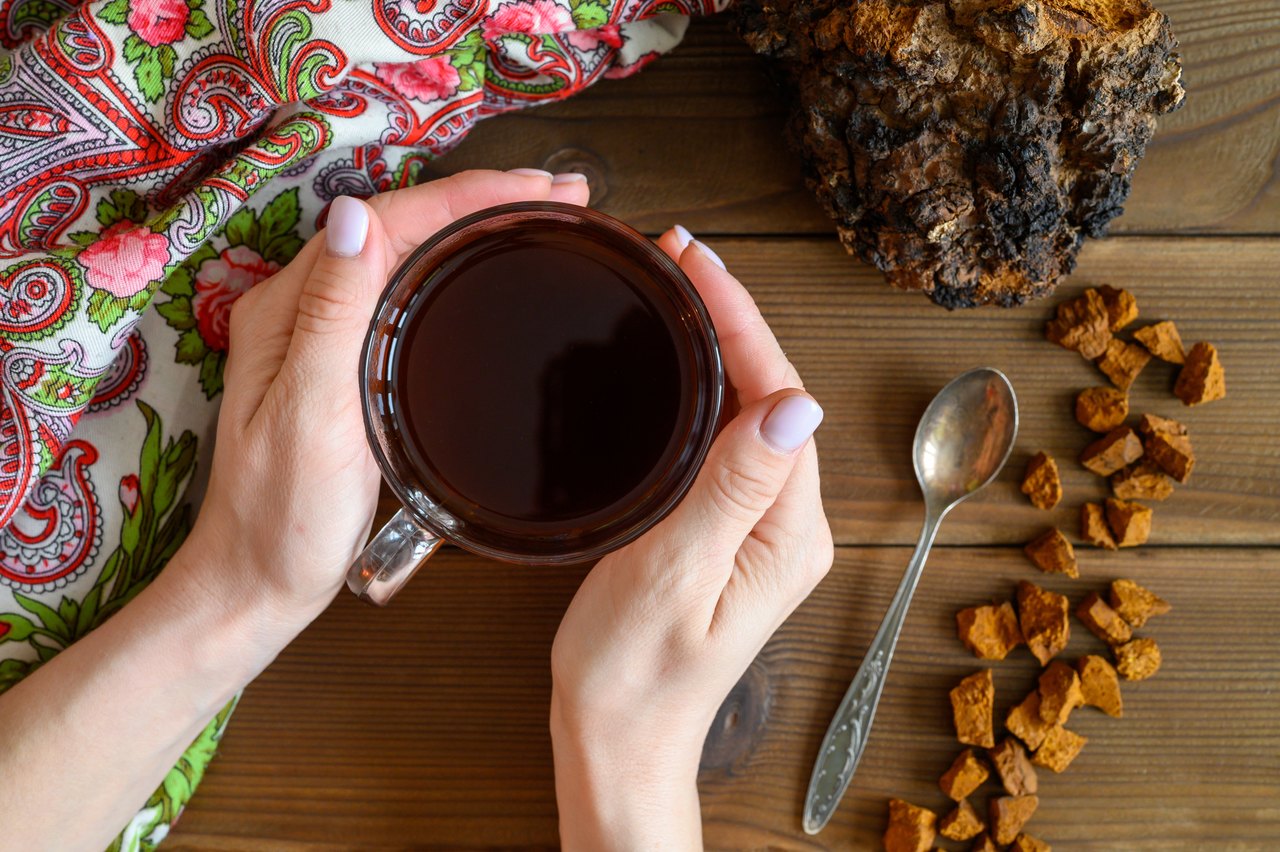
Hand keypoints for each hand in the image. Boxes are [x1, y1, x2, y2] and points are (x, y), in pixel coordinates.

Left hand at [174, 169, 591, 632]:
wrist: (258, 582)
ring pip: (407, 255)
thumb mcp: (310, 414)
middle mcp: (303, 308)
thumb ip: (331, 315)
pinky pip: (405, 293)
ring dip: (472, 227)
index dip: (466, 196)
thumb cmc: (283, 516)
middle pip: (401, 226)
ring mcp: (323, 335)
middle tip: (561, 198)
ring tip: (539, 219)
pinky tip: (485, 272)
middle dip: (481, 201)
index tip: (538, 191)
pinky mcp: (344, 364)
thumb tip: (354, 214)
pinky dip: (454, 269)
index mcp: (289, 308)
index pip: (388, 221)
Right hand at [550, 230, 833, 849]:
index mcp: (788, 531)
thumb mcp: (673, 575)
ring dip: (720, 344)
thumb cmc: (634, 673)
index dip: (739, 320)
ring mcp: (764, 527)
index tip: (696, 263)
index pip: (778, 397)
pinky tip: (679, 362)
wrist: (619, 738)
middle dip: (731, 317)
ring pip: (752, 410)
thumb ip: (731, 489)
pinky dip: (706, 386)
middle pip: (773, 393)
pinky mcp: (733, 530)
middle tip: (678, 257)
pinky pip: (729, 438)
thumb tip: (794, 405)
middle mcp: (790, 523)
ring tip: (678, 288)